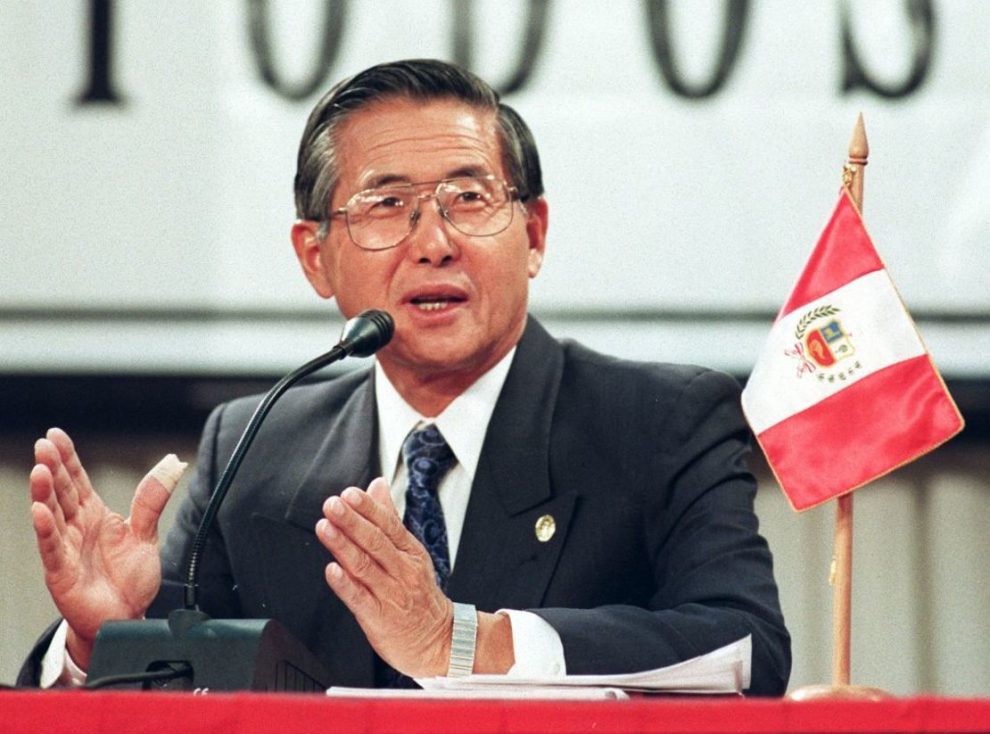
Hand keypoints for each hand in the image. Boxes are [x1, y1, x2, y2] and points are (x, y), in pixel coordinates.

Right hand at [29, 427, 185, 668]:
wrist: (127, 616)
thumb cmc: (130, 579)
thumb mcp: (146, 532)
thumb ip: (153, 499)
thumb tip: (172, 462)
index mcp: (95, 515)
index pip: (77, 480)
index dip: (67, 458)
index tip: (55, 435)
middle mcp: (76, 527)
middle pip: (61, 492)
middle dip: (52, 467)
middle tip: (45, 445)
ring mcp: (66, 548)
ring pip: (52, 515)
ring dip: (43, 493)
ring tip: (39, 470)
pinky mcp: (61, 572)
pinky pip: (52, 548)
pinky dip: (45, 530)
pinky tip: (39, 511)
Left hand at [315, 478, 453, 676]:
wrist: (438, 640)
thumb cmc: (419, 594)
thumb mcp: (411, 552)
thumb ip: (390, 518)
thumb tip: (378, 485)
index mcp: (410, 552)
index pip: (388, 525)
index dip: (368, 508)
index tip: (349, 494)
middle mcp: (402, 571)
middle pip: (375, 542)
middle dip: (352, 521)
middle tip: (333, 505)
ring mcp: (391, 594)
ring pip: (364, 566)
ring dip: (343, 546)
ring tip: (325, 528)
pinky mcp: (379, 618)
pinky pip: (360, 599)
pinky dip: (345, 584)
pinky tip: (332, 570)